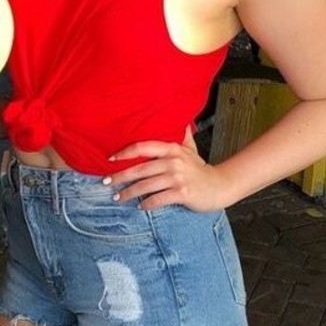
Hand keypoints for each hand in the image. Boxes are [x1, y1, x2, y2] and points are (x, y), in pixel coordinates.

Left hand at [105, 139, 226, 211]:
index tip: (110, 159)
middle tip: (106, 181)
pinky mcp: (182, 193)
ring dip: (129, 193)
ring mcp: (178, 178)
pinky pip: (158, 199)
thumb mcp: (190, 148)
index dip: (125, 152)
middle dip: (120, 176)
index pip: (143, 147)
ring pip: (146, 186)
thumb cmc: (200, 169)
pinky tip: (140, 206)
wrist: (219, 185)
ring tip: (118, 197)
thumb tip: (175, 118)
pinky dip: (147, 204)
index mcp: (172, 149)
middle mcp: (174, 161)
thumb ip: (180, 135)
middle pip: (140, 169)